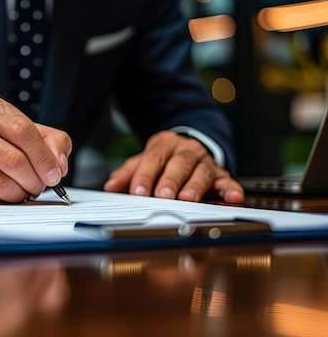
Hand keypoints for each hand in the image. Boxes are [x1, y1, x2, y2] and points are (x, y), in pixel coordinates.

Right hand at [0, 88, 71, 202]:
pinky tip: (0, 191)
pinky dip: (1, 200)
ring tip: (23, 189)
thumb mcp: (8, 122)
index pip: (22, 129)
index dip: (44, 156)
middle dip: (36, 178)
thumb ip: (45, 137)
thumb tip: (60, 164)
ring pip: (1, 183)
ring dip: (21, 193)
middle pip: (13, 159)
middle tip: (41, 185)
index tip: (55, 172)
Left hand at [103, 131, 243, 203]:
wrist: (190, 147)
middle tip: (163, 195)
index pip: (153, 159)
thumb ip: (128, 173)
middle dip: (170, 180)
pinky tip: (231, 197)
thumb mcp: (143, 161)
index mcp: (164, 144)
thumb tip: (111, 186)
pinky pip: (227, 181)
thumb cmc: (164, 158)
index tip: (138, 191)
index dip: (145, 176)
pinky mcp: (220, 173)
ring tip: (188, 198)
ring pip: (201, 171)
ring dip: (195, 186)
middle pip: (179, 163)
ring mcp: (205, 161)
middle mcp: (186, 150)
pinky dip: (230, 190)